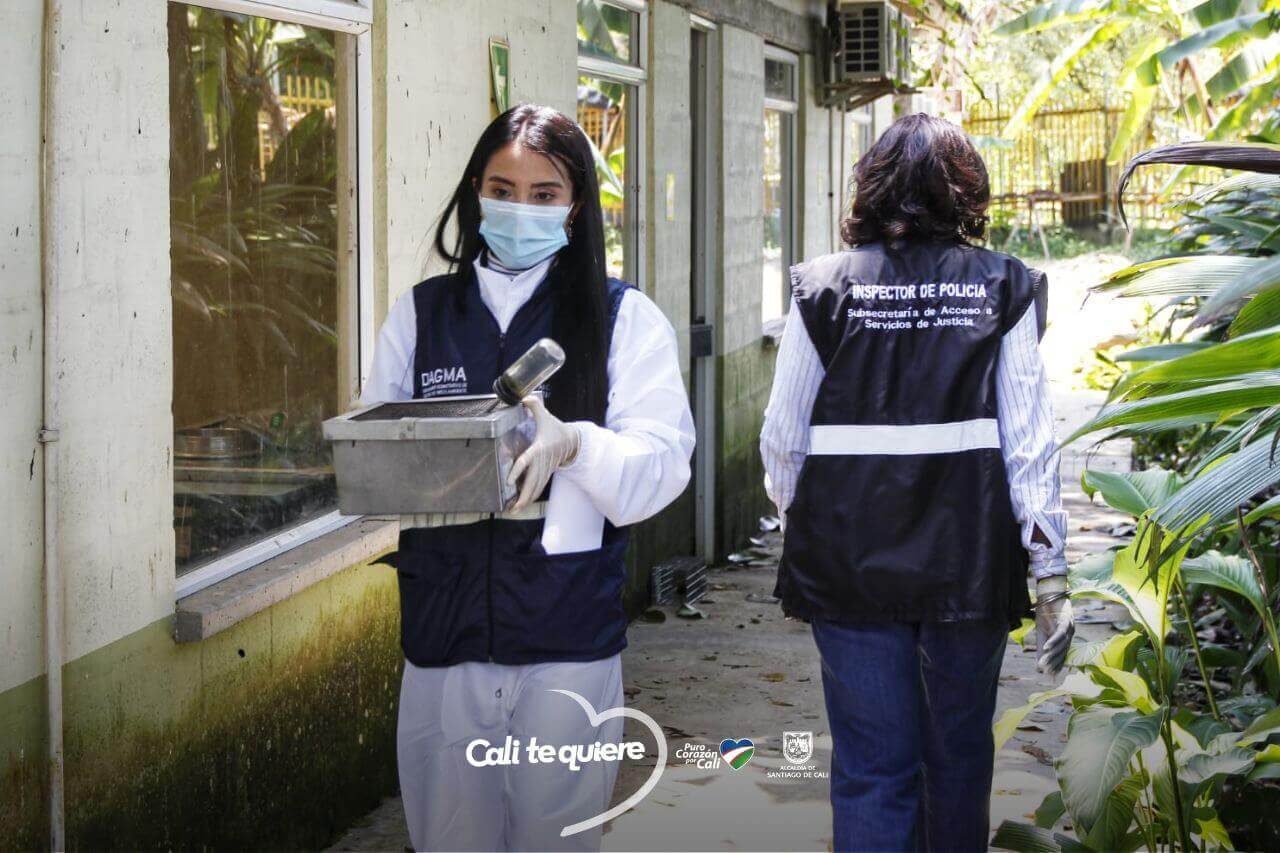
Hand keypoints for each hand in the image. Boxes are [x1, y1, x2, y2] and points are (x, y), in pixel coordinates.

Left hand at [507, 395, 580, 510]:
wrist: (573, 441)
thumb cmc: (556, 428)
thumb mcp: (545, 415)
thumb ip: (533, 405)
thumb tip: (523, 396)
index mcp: (538, 449)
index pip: (526, 461)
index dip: (517, 471)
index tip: (509, 481)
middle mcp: (541, 463)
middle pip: (531, 483)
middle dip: (522, 497)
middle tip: (511, 508)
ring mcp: (544, 471)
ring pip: (535, 489)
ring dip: (525, 501)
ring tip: (513, 511)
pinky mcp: (546, 475)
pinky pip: (538, 488)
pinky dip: (530, 497)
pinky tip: (521, 505)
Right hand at [1034, 575, 1073, 675]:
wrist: (1049, 593)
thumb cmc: (1045, 612)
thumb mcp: (1041, 631)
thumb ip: (1042, 647)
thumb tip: (1039, 665)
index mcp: (1066, 637)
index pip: (1063, 655)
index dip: (1058, 666)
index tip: (1051, 677)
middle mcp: (1070, 634)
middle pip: (1063, 652)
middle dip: (1054, 663)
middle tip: (1047, 674)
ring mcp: (1070, 627)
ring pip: (1062, 645)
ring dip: (1052, 654)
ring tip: (1044, 663)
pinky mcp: (1066, 620)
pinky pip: (1060, 633)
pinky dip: (1053, 640)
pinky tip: (1046, 647)